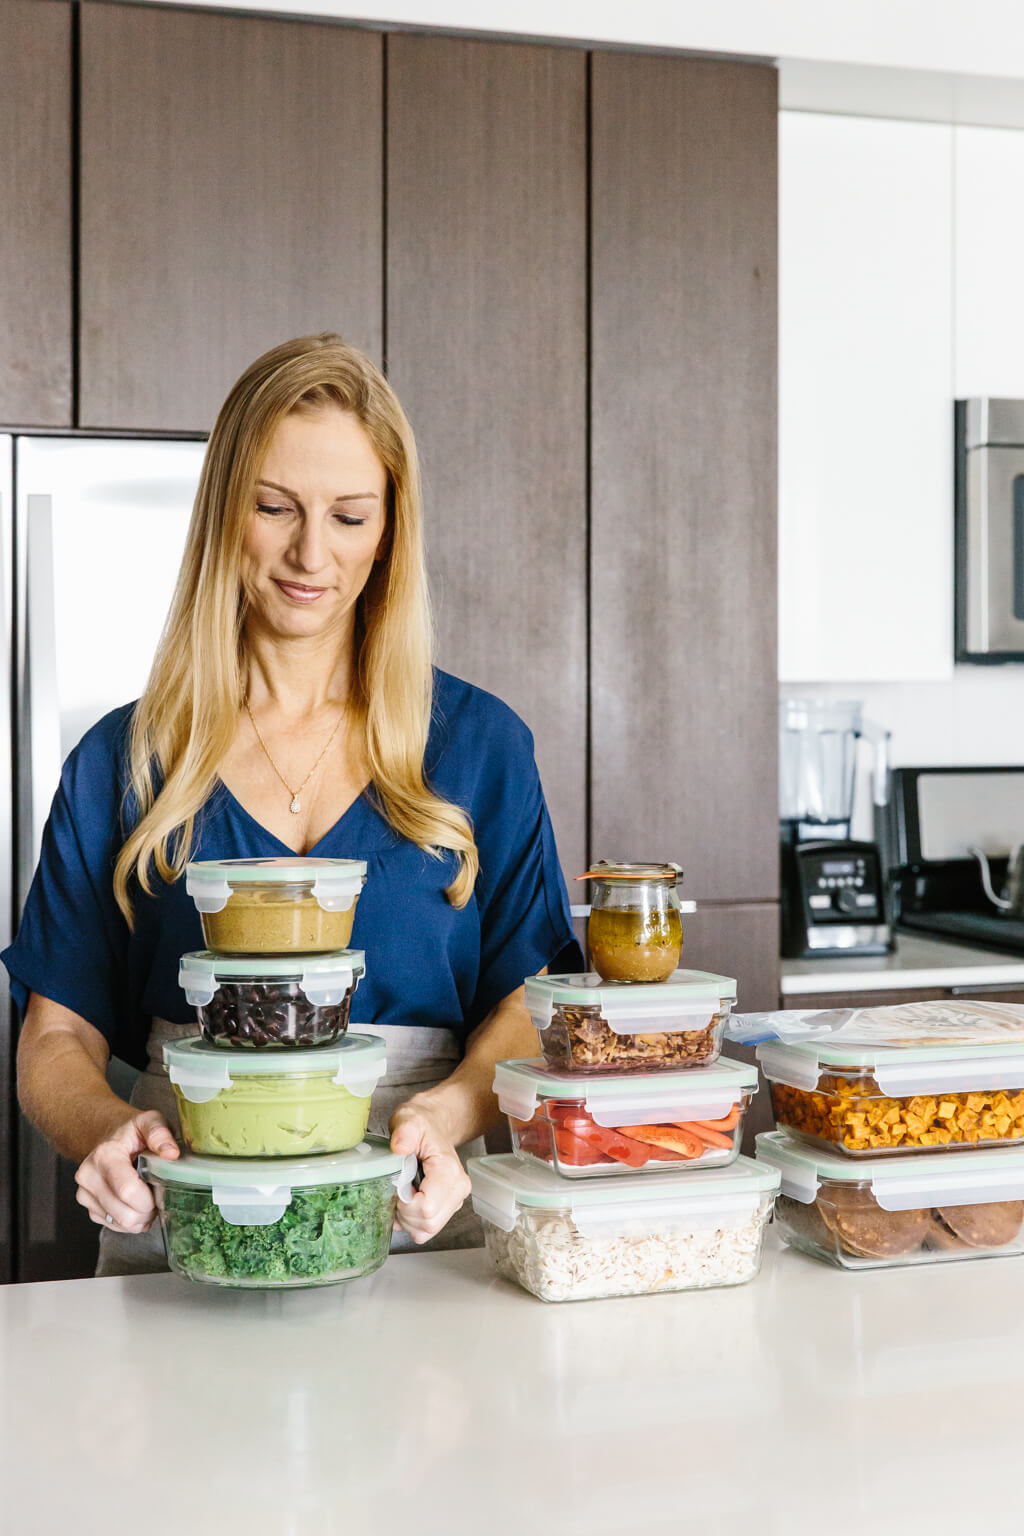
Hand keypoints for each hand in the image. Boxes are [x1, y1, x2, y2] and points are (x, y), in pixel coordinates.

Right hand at [74, 1111, 178, 1234]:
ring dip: (140, 1217)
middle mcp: (89, 1176)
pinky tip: (135, 1203)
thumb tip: (171, 1153)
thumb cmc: (132, 1133)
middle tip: (156, 1194)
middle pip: (125, 1214)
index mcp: (104, 1155)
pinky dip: (131, 1221)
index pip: (128, 1191)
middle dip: (148, 1210)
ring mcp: (85, 1194)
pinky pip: (114, 1226)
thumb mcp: (150, 1122)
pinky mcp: (88, 1207)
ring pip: (121, 1223)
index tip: (160, 1188)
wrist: (109, 1137)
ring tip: (147, 1197)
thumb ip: (160, 1133)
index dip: (150, 1198)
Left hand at [389, 1095, 470, 1244]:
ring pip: (427, 1230)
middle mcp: (458, 1188)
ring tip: (400, 1196)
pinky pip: (427, 1229)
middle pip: (428, 1223)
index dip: (404, 1204)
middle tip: (396, 1191)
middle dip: (404, 1214)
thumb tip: (400, 1147)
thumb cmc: (420, 1124)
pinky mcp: (448, 1207)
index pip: (427, 1208)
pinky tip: (406, 1203)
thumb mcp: (408, 1120)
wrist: (432, 1124)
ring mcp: (455, 1199)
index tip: (397, 1186)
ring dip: (407, 1220)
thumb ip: (405, 1132)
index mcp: (449, 1170)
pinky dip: (412, 1222)